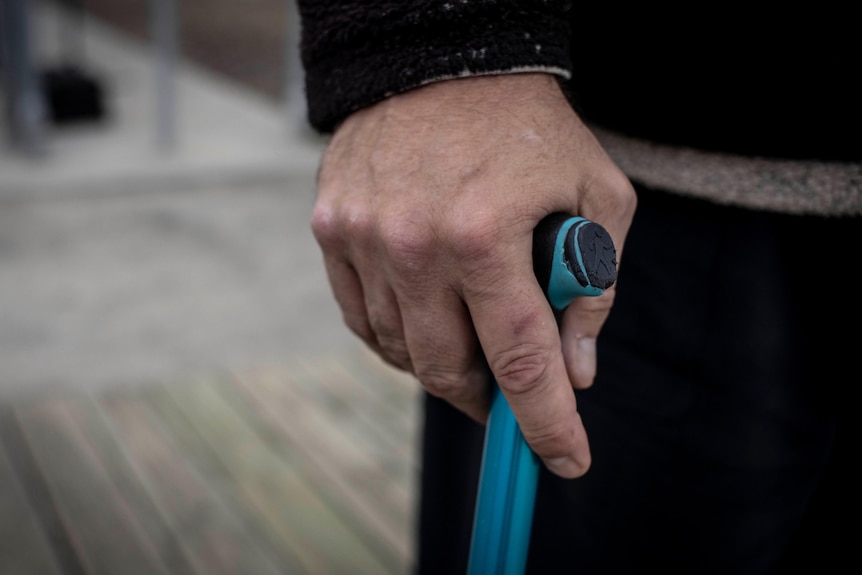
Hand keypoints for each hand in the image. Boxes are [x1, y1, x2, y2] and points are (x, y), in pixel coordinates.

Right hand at [310, 73, 635, 477]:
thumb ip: (593, 285)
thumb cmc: (528, 128)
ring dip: (441, 364)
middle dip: (487, 399)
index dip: (547, 424)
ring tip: (468, 341)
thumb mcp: (598, 193)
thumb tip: (574, 370)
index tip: (565, 461)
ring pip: (400, 350)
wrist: (441, 59)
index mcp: (486, 235)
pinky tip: (423, 322)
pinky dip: (396, 337)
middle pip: (450, 370)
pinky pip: (360, 318)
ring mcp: (362, 238)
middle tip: (508, 397)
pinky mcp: (330, 229)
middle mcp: (414, 245)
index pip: (522, 360)